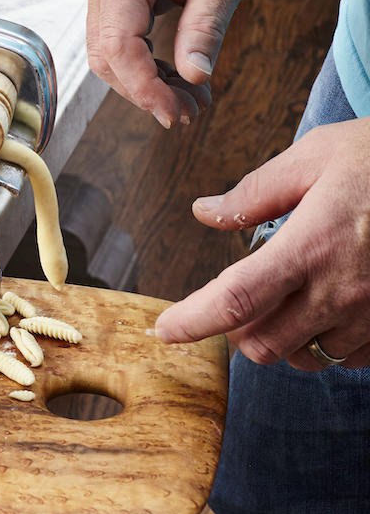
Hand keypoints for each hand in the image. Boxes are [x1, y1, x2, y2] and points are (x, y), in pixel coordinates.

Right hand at [86, 0, 263, 127]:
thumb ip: (206, 26)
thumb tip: (193, 79)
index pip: (118, 46)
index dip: (143, 88)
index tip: (175, 114)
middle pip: (106, 58)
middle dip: (145, 92)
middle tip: (189, 113)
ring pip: (108, 56)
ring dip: (145, 84)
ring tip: (191, 99)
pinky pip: (117, 42)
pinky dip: (144, 66)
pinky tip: (177, 77)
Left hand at [155, 118, 369, 369]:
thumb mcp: (317, 156)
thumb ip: (256, 192)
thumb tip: (205, 211)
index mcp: (311, 246)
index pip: (235, 301)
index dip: (192, 322)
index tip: (164, 329)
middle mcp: (341, 291)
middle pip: (262, 343)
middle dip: (236, 330)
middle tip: (237, 299)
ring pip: (304, 356)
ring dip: (282, 337)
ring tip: (287, 299)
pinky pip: (349, 358)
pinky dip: (326, 341)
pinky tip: (330, 306)